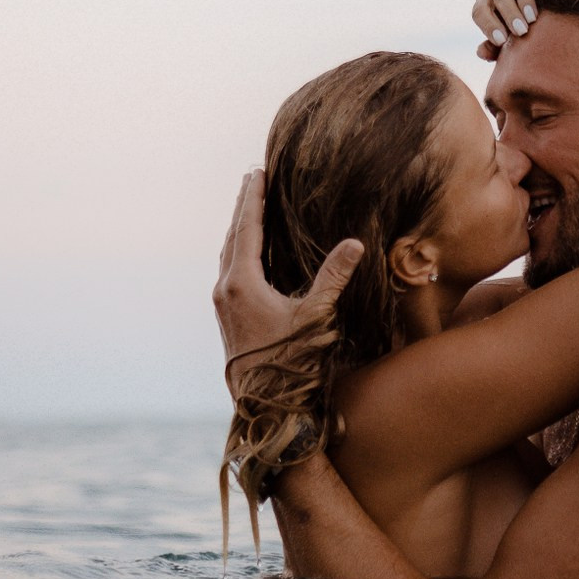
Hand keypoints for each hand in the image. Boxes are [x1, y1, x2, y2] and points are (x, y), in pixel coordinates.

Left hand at [213, 170, 362, 394]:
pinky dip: (238, 250)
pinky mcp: (227, 317)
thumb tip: (355, 243)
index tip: (257, 172)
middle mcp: (225, 290)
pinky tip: (248, 253)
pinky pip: (229, 270)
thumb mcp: (316, 317)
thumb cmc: (291, 362)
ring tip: (248, 207)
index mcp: (240, 283)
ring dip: (239, 227)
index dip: (253, 199)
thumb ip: (334, 277)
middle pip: (232, 236)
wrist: (264, 406)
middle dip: (243, 206)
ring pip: (228, 254)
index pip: (246, 229)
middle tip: (251, 178)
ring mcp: (222, 304)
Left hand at [471, 0, 557, 60]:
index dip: (488, 25)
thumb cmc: (522, 32)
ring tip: (533, 19)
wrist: (549, 16)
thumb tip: (482, 52)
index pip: (479, 11)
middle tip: (521, 31)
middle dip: (509, 13)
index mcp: (487, 2)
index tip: (502, 41)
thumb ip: (494, 48)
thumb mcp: (509, 43)